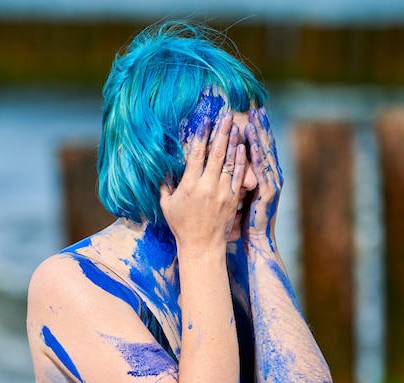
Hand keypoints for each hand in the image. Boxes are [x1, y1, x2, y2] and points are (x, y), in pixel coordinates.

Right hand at [160, 113, 246, 251]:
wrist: (202, 245)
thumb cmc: (182, 225)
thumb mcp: (167, 204)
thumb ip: (164, 184)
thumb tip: (161, 166)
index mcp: (189, 185)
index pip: (196, 154)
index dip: (201, 135)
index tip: (205, 121)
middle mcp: (206, 186)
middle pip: (216, 153)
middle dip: (222, 132)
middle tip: (227, 115)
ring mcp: (222, 192)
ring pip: (230, 161)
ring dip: (233, 141)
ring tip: (236, 125)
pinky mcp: (233, 198)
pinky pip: (239, 175)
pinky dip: (241, 159)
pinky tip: (243, 146)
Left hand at [243, 108, 283, 246]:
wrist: (256, 238)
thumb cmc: (245, 217)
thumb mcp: (240, 193)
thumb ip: (236, 176)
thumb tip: (224, 161)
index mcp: (264, 175)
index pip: (260, 147)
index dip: (257, 130)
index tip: (252, 113)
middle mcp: (270, 176)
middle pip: (266, 146)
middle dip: (261, 127)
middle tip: (256, 109)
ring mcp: (271, 183)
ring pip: (265, 156)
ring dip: (260, 137)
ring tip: (254, 120)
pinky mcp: (267, 193)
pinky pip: (261, 172)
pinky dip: (257, 157)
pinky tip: (252, 145)